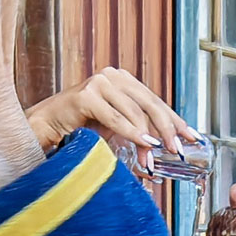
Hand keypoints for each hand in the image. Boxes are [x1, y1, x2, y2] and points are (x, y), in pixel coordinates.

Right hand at [26, 68, 196, 167]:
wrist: (43, 130)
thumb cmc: (78, 130)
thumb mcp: (115, 130)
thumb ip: (139, 132)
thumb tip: (168, 151)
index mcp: (123, 81)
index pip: (156, 102)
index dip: (176, 121)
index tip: (192, 138)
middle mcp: (113, 76)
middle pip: (151, 104)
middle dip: (167, 130)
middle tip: (177, 151)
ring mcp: (99, 82)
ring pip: (135, 112)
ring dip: (147, 139)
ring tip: (153, 159)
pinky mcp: (86, 94)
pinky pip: (115, 118)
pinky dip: (131, 133)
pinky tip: (144, 146)